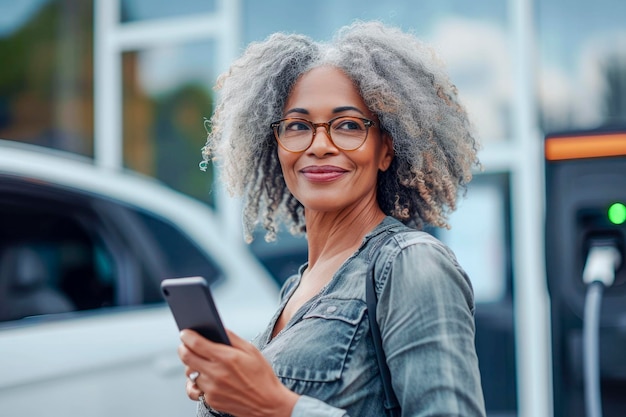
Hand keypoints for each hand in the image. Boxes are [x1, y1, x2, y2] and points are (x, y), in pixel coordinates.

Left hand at [179, 329, 298, 416]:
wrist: (268, 403)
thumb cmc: (262, 374)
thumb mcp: (251, 350)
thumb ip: (232, 338)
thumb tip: (216, 328)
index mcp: (226, 358)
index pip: (196, 344)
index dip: (186, 335)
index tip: (185, 332)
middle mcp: (216, 374)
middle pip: (186, 357)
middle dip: (183, 347)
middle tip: (185, 344)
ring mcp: (212, 389)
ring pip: (189, 373)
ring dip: (190, 364)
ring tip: (197, 360)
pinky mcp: (211, 400)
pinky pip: (194, 389)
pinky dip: (194, 382)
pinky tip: (200, 377)